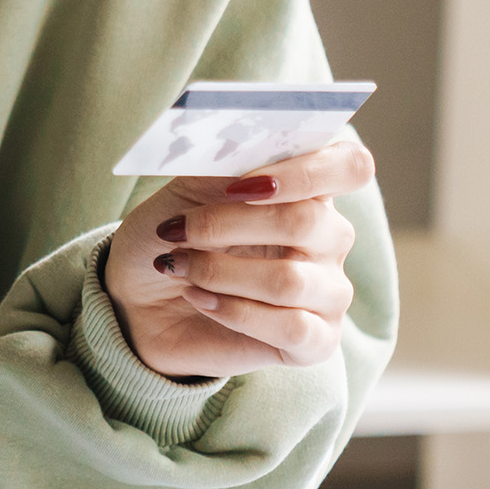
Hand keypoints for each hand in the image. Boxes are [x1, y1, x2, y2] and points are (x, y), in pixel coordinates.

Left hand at [101, 140, 372, 381]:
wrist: (138, 303)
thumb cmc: (171, 238)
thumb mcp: (184, 192)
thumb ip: (222, 167)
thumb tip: (244, 146)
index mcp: (310, 189)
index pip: (351, 166)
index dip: (306, 170)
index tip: (245, 182)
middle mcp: (330, 239)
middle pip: (307, 222)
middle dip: (230, 225)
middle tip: (178, 230)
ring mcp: (329, 292)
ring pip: (290, 281)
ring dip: (219, 273)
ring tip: (179, 267)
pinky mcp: (316, 342)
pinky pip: (290, 328)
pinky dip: (233, 312)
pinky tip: (201, 300)